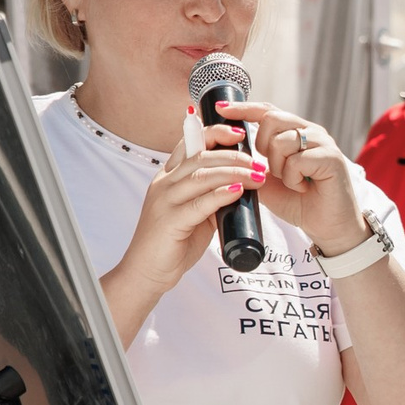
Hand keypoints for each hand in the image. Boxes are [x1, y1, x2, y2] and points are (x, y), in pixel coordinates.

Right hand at [107, 112, 264, 306]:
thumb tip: (240, 186)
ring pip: (201, 175)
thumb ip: (212, 196)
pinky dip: (221, 194)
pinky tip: (238, 190)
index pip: (190, 143)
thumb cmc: (173, 243)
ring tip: (257, 176)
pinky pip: (199, 202)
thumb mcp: (196, 213)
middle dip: (232, 155)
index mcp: (169, 177)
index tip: (239, 134)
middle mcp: (164, 183)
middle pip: (200, 156)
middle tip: (257, 162)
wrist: (147, 272)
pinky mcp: (169, 221)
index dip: (214, 133)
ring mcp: (164, 201)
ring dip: (233, 172)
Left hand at [211, 99, 365, 251]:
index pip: (267, 111)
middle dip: (262, 146)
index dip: (244, 108)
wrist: (327, 228)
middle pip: (271, 119)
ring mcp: (324, 143)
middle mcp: (312, 132)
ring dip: (278, 168)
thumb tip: (226, 148)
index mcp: (297, 132)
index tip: (221, 108)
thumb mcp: (266, 180)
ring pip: (282, 141)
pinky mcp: (332, 158)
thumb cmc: (299, 203)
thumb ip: (251, 162)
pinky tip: (302, 189)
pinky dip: (293, 179)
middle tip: (274, 170)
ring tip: (292, 182)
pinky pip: (296, 161)